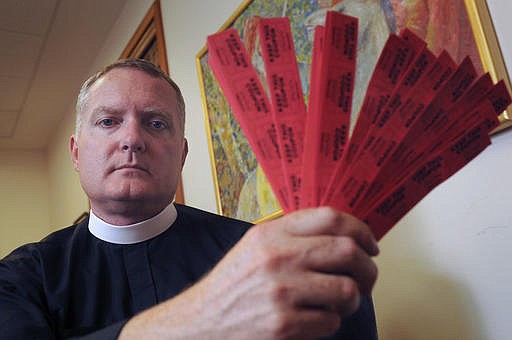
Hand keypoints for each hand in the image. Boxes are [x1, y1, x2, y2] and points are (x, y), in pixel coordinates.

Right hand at [120, 207, 378, 338]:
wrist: (203, 322)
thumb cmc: (235, 284)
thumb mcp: (257, 246)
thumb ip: (293, 234)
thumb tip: (344, 235)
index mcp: (272, 233)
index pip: (331, 218)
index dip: (361, 230)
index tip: (370, 245)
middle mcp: (277, 257)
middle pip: (347, 251)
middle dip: (368, 268)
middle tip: (366, 279)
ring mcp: (281, 291)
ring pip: (347, 290)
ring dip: (351, 300)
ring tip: (339, 303)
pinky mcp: (283, 325)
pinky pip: (331, 322)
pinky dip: (330, 323)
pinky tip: (313, 320)